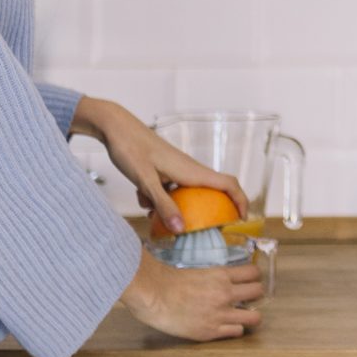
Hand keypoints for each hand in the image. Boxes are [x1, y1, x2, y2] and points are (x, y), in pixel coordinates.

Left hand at [75, 97, 247, 233]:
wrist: (116, 127)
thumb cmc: (131, 149)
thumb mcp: (146, 181)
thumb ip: (163, 205)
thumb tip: (180, 229)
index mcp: (192, 170)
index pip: (228, 184)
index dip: (241, 201)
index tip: (241, 220)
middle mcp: (189, 169)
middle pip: (211, 191)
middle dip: (208, 211)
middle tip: (201, 229)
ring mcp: (177, 169)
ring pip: (186, 193)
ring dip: (175, 206)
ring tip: (157, 216)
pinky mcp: (165, 169)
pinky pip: (170, 189)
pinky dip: (159, 198)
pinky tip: (143, 199)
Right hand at [121, 252, 264, 341]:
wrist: (153, 296)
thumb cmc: (167, 282)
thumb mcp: (198, 272)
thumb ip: (215, 277)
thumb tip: (223, 280)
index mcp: (221, 275)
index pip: (253, 272)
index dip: (254, 277)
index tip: (251, 281)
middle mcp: (225, 294)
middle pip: (258, 292)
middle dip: (255, 295)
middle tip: (248, 299)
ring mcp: (220, 314)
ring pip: (255, 317)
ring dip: (250, 316)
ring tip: (243, 316)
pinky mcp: (211, 331)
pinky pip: (237, 332)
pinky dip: (235, 329)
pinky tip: (227, 326)